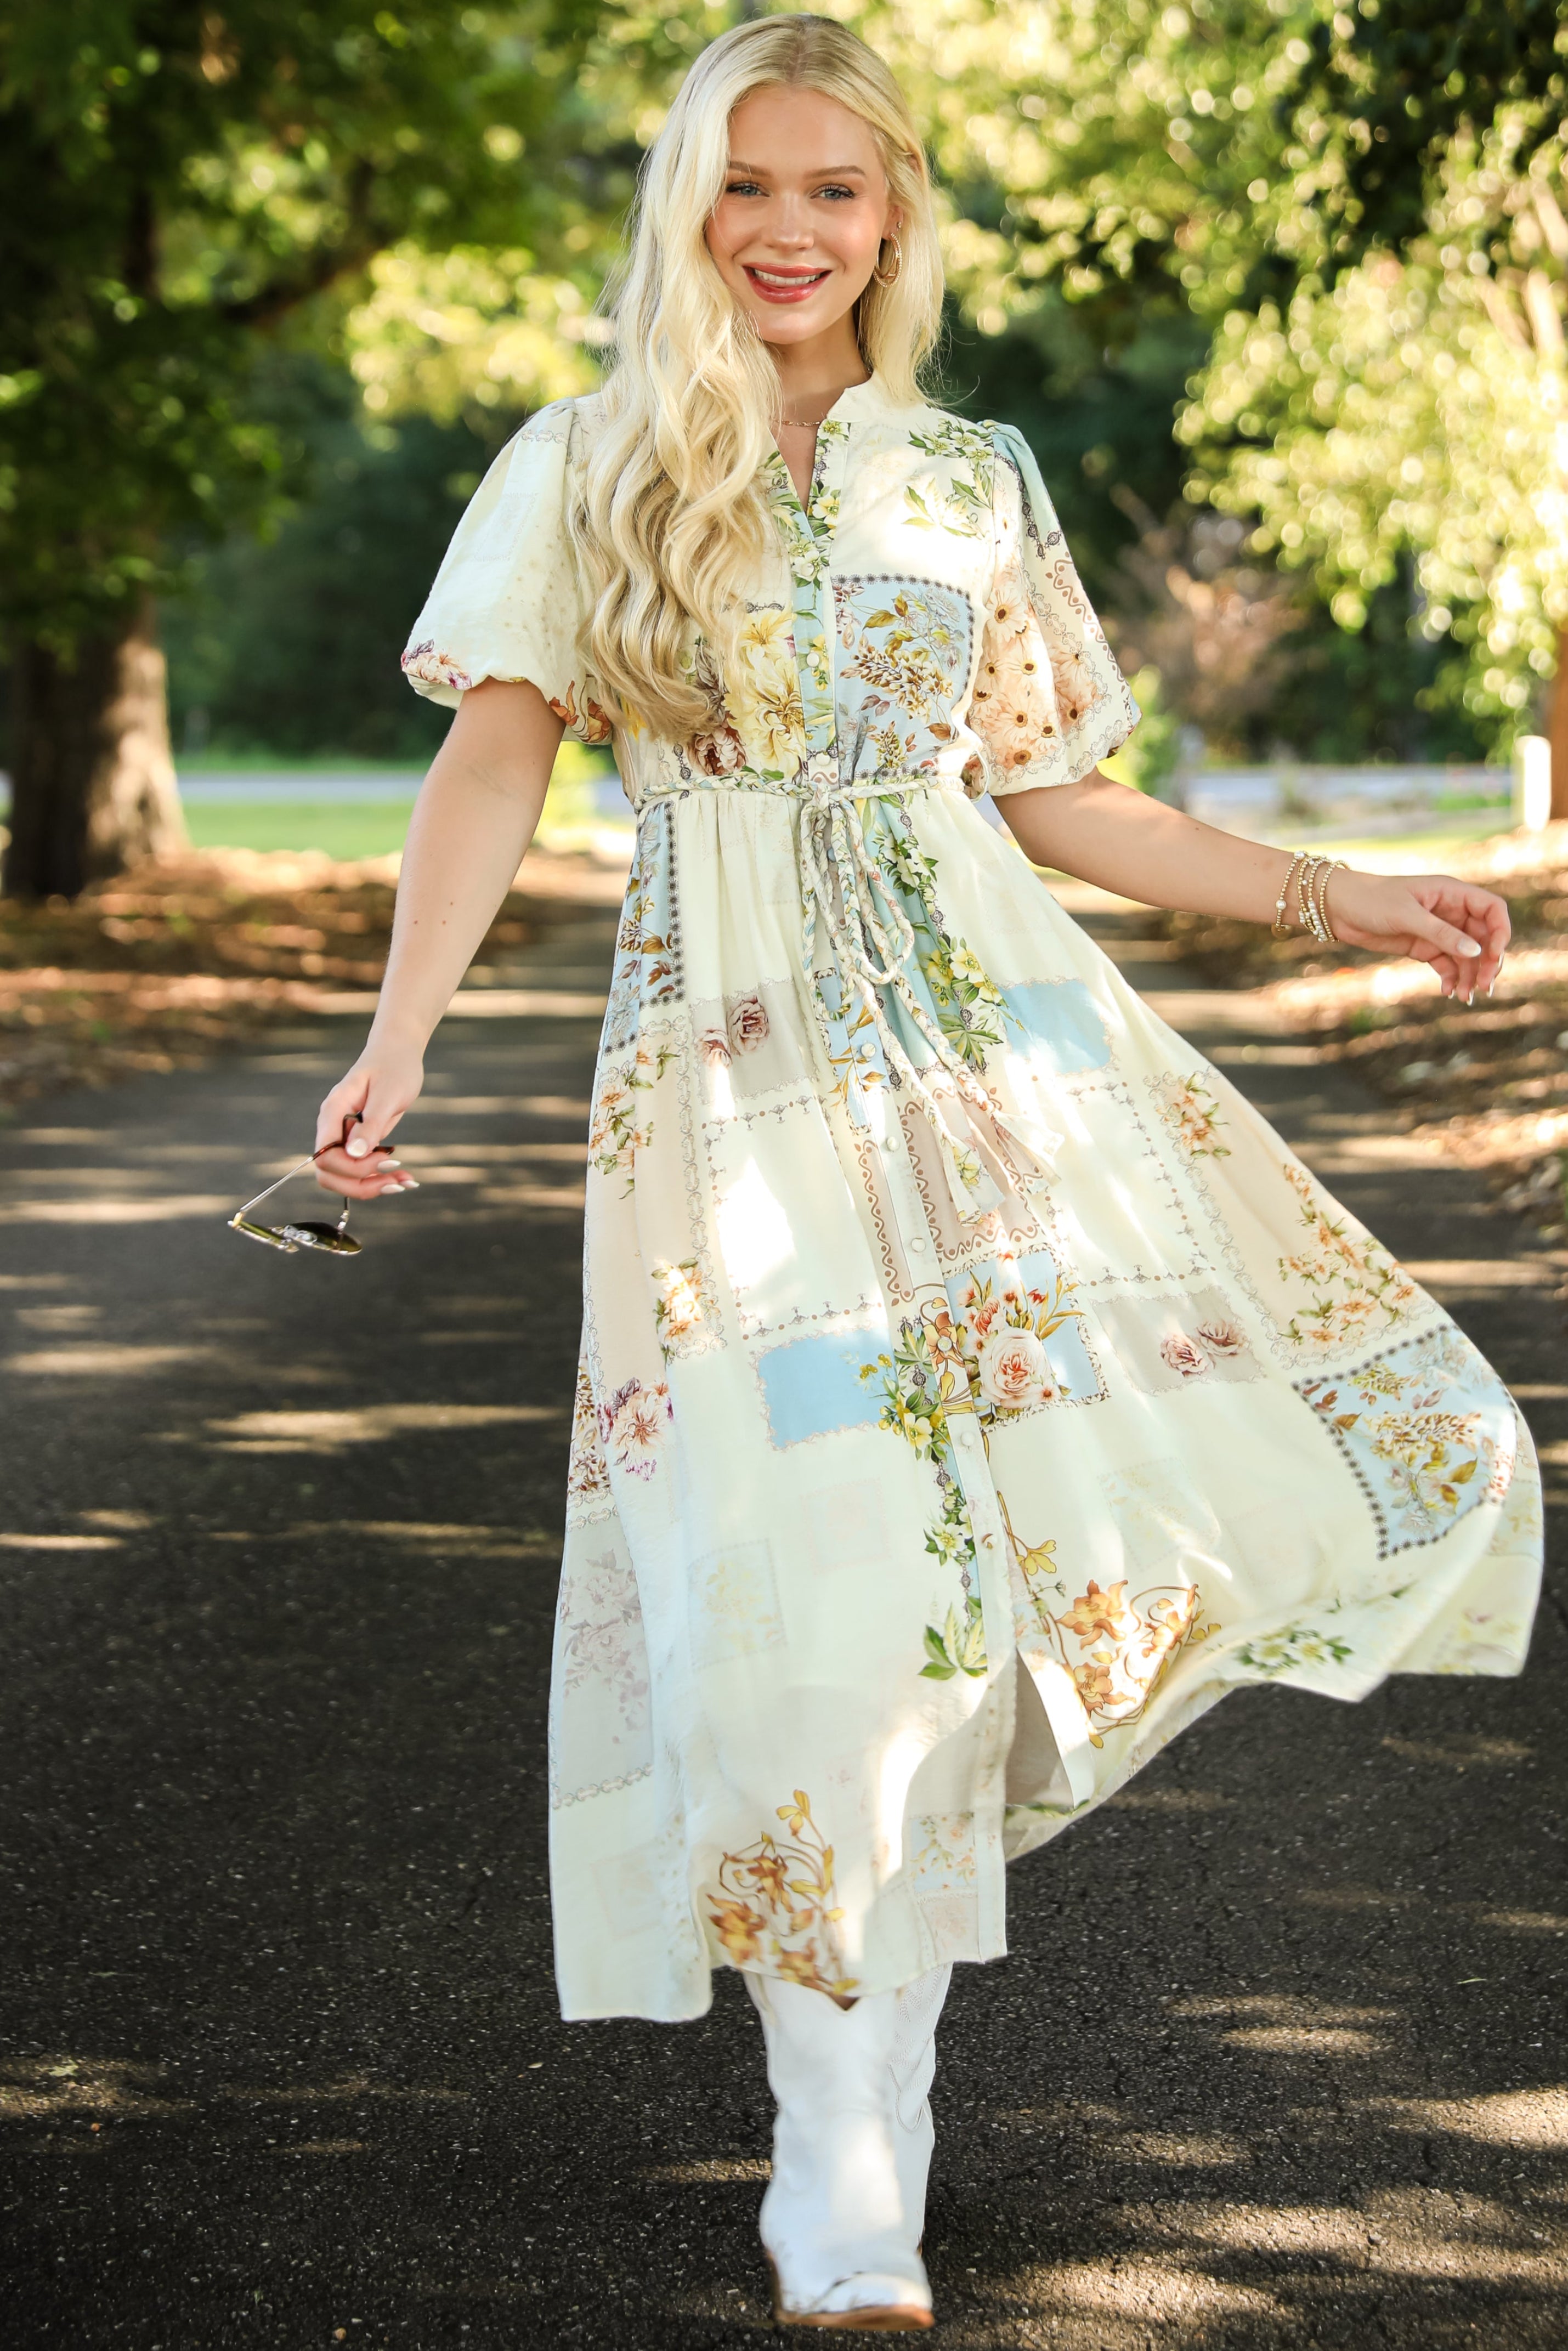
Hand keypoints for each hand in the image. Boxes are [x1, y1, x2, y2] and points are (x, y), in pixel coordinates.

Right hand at [312, 1034, 425, 1199]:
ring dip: (372, 1186)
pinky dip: (380, 1178)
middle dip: (361, 1184)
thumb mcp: (388, 1094)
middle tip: (397, 1180)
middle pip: (329, 1173)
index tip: (385, 1160)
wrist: (398, 1052)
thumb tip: (354, 1153)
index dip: (353, 1167)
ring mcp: (344, 1136)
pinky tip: (405, 1177)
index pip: (325, 1156)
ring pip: (344, 1176)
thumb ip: (371, 1124)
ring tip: (406, 1181)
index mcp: (333, 1112)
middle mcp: (332, 1127)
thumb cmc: (394, 1066)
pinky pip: (361, 1169)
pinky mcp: (358, 1141)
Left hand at [1323, 869, 1508, 1004]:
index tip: (1493, 956)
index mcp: (1453, 893)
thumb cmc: (1373, 901)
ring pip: (1467, 956)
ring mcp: (1439, 931)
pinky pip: (1447, 965)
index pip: (1492, 910)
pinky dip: (1451, 978)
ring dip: (1470, 976)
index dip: (1500, 932)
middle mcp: (1451, 912)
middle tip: (1484, 986)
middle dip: (1488, 962)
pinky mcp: (1424, 947)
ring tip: (1464, 997)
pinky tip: (1448, 992)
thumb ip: (1441, 933)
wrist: (1339, 909)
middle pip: (1484, 937)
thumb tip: (1475, 952)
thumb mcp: (1407, 916)